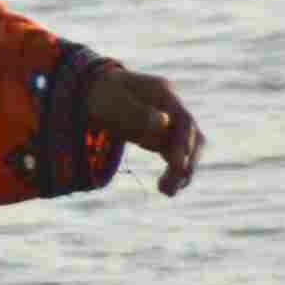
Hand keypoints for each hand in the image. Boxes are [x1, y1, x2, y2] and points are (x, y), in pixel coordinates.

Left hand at [91, 65, 203, 195]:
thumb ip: (136, 111)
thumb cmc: (101, 94)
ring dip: (182, 171)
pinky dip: (174, 172)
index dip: (185, 142)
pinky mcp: (164, 138)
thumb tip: (164, 121)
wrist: (93, 93)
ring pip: (187, 150)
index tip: (178, 163)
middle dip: (185, 162)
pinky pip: (176, 157)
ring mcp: (170, 124)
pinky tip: (165, 188)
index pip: (183, 119)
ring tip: (167, 191)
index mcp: (162, 93)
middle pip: (191, 137)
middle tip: (169, 186)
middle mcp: (172, 108)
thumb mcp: (113, 101)